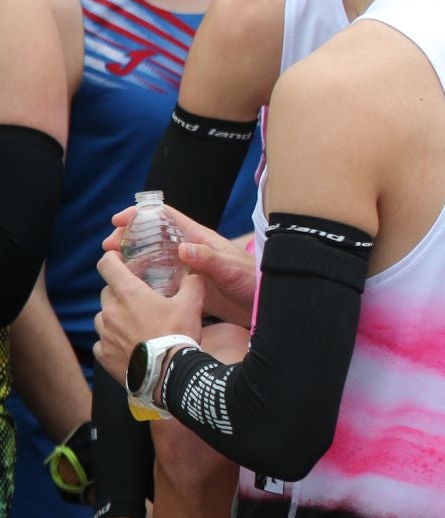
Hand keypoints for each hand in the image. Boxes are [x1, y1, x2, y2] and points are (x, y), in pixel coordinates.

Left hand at [91, 253, 205, 384]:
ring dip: (115, 317)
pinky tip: (129, 346)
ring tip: (135, 325)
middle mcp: (110, 311)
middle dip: (120, 292)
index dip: (111, 258)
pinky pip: (103, 342)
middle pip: (107, 292)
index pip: (107, 265)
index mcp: (129, 293)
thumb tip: (194, 274)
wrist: (167, 373)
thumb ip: (192, 284)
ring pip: (103, 316)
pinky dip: (113, 341)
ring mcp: (104, 333)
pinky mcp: (102, 353)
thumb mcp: (192, 304)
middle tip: (138, 299)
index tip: (118, 259)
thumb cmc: (177, 335)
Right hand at [103, 205, 255, 324]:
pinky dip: (143, 280)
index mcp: (200, 239)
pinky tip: (129, 287)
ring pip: (153, 258)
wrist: (263, 304)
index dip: (142, 214)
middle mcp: (190, 251)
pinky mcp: (187, 288)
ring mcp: (187, 269)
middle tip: (108, 246)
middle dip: (129, 237)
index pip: (167, 218)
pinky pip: (160, 280)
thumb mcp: (230, 269)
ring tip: (111, 264)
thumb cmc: (253, 280)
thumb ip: (209, 259)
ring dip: (132, 258)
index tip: (119, 220)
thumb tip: (183, 249)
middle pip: (153, 237)